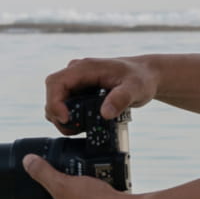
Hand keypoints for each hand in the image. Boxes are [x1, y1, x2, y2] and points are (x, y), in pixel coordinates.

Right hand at [44, 55, 159, 125]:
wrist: (146, 75)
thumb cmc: (141, 78)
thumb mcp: (135, 89)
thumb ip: (121, 99)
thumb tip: (105, 114)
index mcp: (85, 68)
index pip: (56, 82)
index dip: (54, 102)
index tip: (66, 119)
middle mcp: (77, 72)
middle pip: (52, 93)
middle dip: (57, 114)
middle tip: (73, 130)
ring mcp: (77, 80)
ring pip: (56, 100)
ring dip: (61, 117)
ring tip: (78, 129)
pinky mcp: (79, 89)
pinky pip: (65, 103)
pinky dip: (68, 116)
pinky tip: (82, 125)